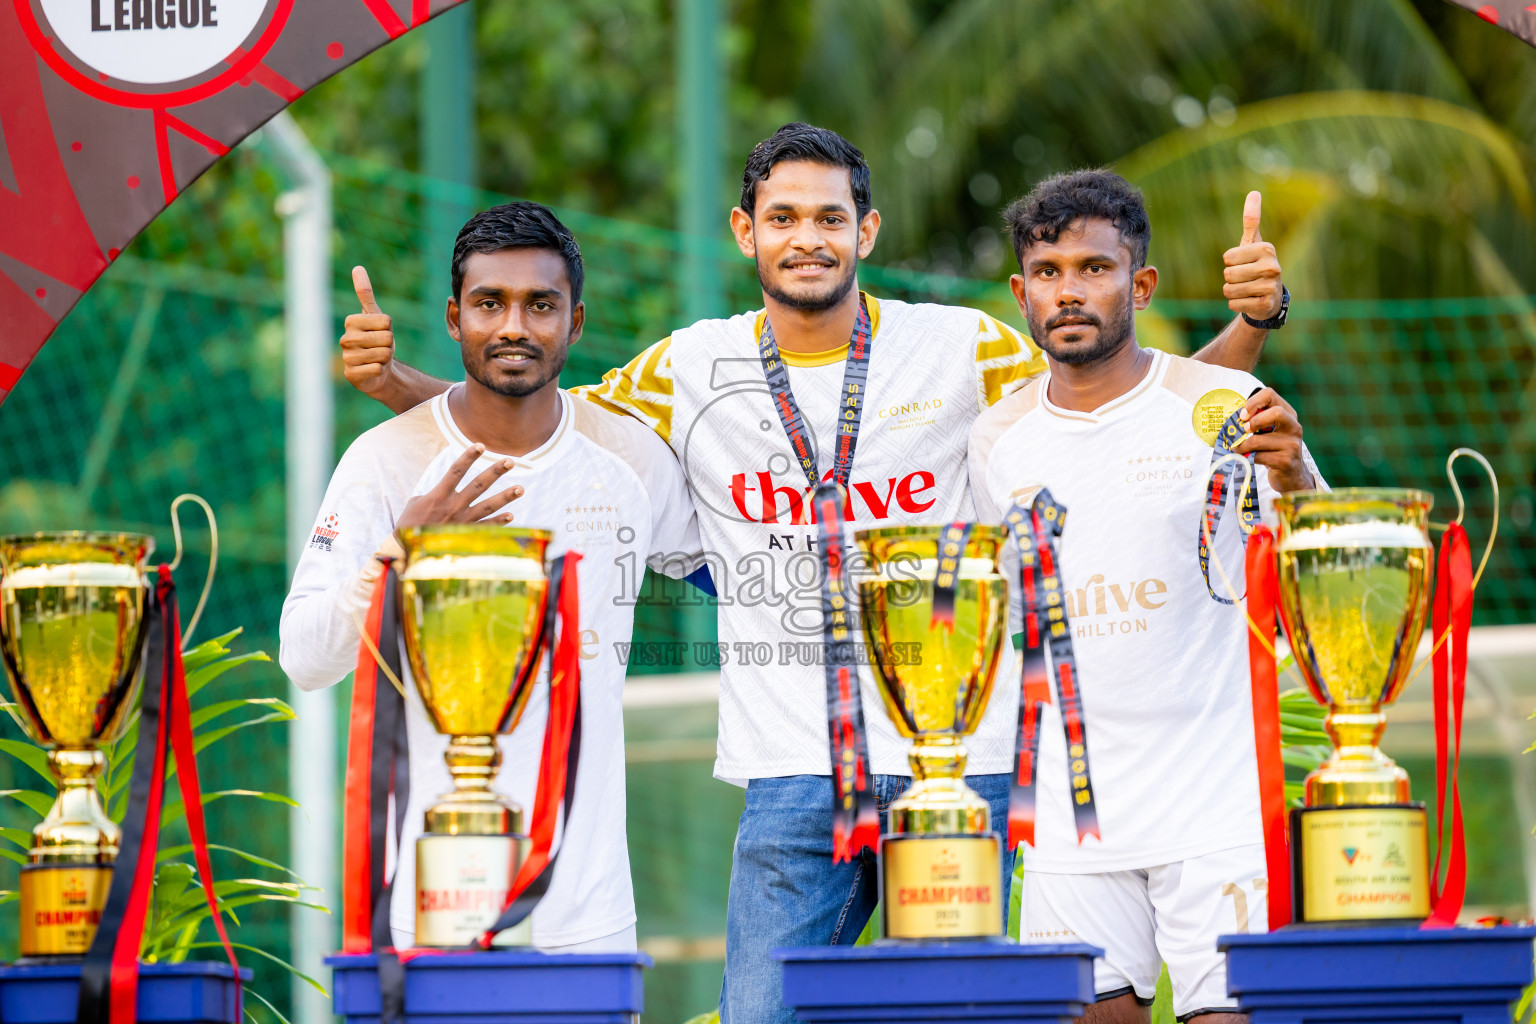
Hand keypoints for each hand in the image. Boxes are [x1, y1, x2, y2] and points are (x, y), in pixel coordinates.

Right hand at [341, 266, 397, 394]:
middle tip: (380, 347)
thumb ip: (365, 293)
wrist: (377, 369)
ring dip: (386, 358)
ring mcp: (346, 358)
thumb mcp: (374, 315)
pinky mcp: (351, 375)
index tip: (380, 332)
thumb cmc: (376, 339)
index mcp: (351, 322)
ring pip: (383, 354)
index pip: (386, 321)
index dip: (389, 328)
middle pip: (386, 338)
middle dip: (389, 345)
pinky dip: (381, 370)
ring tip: (377, 358)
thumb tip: (357, 267)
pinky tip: (374, 370)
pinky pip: (377, 369)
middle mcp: (345, 339)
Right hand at [395, 445, 524, 532]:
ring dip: (505, 497)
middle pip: (479, 485)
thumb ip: (432, 494)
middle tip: (510, 461)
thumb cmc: (408, 526)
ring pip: (488, 506)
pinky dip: (499, 522)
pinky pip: (486, 527)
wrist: (408, 552)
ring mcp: (462, 521)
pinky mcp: (465, 535)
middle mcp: (454, 506)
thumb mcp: (415, 504)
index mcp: (438, 495)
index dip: (468, 457)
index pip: (456, 471)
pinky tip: (511, 515)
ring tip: (521, 488)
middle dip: (495, 472)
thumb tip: (442, 491)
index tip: (480, 445)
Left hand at [1223, 192, 1283, 320]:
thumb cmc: (1256, 265)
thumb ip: (1251, 219)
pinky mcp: (1265, 305)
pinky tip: (1250, 301)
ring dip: (1232, 292)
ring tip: (1247, 289)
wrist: (1270, 297)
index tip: (1244, 263)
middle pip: (1228, 274)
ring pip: (1229, 290)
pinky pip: (1234, 304)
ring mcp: (1270, 287)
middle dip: (1230, 279)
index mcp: (1266, 249)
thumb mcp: (1253, 243)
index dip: (1230, 262)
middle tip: (1245, 278)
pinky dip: (1236, 304)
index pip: (1228, 258)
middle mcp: (1272, 267)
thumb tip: (1254, 192)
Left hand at [1233, 388, 1313, 492]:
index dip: (1253, 402)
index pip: (1270, 395)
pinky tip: (1248, 459)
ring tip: (1238, 449)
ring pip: (1259, 440)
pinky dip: (1248, 457)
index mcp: (1288, 415)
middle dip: (1254, 421)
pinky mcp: (1286, 461)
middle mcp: (1294, 427)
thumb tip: (1233, 419)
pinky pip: (1259, 456)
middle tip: (1244, 430)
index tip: (1242, 416)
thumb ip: (1256, 421)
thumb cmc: (1273, 450)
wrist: (1291, 476)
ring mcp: (1292, 445)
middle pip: (1276, 413)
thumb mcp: (1268, 432)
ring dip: (1243, 446)